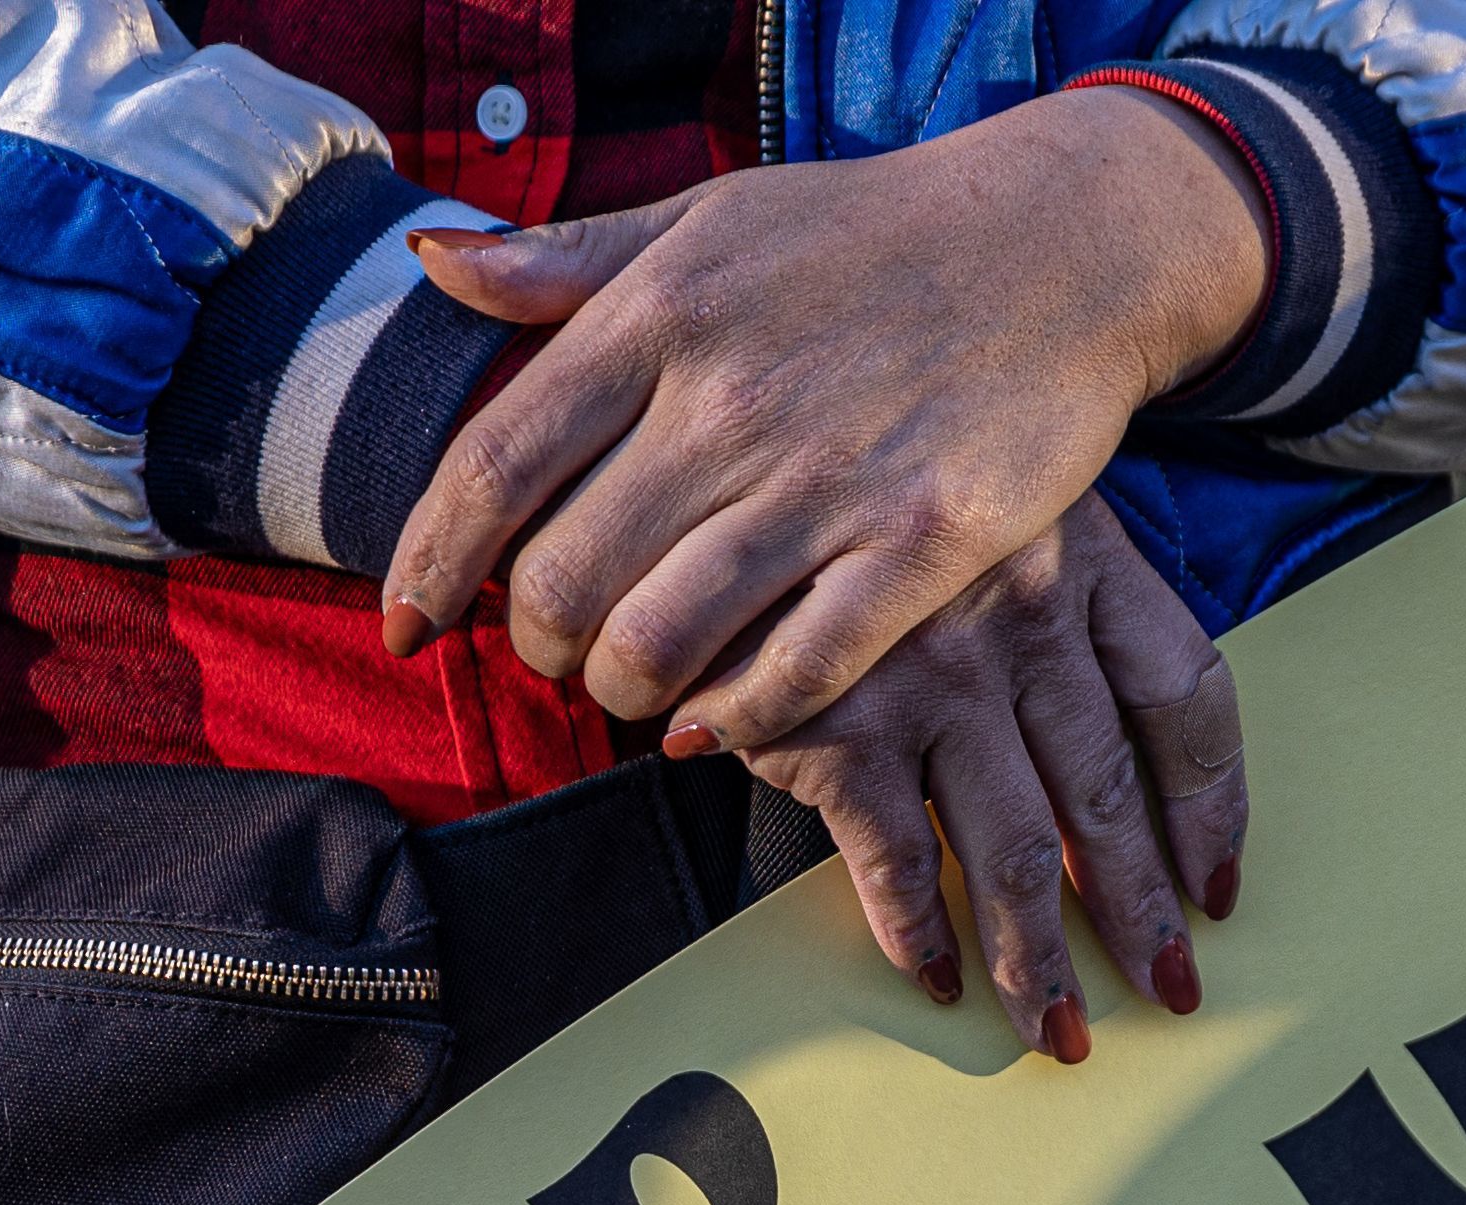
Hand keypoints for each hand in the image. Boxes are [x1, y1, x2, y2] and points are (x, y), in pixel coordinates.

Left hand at [384, 87, 1266, 751]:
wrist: (1060, 245)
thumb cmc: (863, 241)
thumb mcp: (707, 221)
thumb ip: (568, 262)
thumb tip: (435, 272)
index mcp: (661, 316)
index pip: (495, 464)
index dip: (429, 564)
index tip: (405, 626)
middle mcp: (731, 401)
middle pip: (564, 580)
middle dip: (538, 648)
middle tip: (556, 656)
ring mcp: (829, 480)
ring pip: (660, 644)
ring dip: (622, 694)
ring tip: (631, 690)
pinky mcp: (922, 547)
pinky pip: (790, 675)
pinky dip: (728, 720)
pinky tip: (709, 723)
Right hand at [718, 492, 1244, 1061]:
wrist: (726, 437)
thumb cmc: (860, 468)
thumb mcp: (985, 486)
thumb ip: (1047, 583)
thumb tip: (1093, 724)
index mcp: (1082, 555)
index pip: (1187, 697)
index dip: (1213, 804)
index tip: (1216, 880)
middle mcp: (1023, 618)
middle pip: (1109, 797)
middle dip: (1140, 911)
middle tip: (1165, 989)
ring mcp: (932, 678)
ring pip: (1013, 851)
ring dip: (1037, 958)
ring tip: (1055, 1029)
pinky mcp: (838, 726)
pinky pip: (898, 861)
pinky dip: (919, 932)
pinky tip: (937, 976)